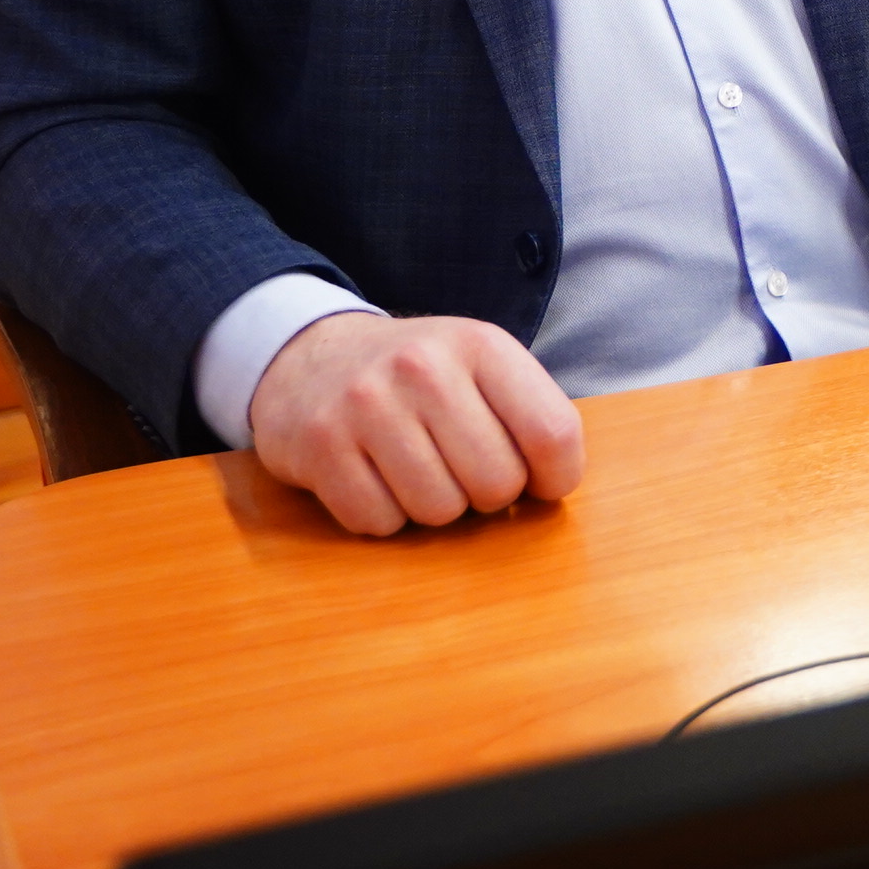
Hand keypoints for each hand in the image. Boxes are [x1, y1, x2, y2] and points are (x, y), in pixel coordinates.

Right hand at [249, 312, 583, 536]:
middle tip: (461, 468)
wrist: (312, 358)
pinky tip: (374, 477)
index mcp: (481, 345)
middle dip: (487, 494)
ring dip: (434, 507)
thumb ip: (529, 415)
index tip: (539, 481)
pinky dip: (383, 517)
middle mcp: (424, 367)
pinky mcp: (320, 446)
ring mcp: (366, 405)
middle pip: (497, 483)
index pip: (554, 433)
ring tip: (416, 468)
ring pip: (439, 512)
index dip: (556, 477)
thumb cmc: (418, 376)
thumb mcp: (480, 366)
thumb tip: (554, 487)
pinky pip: (379, 523)